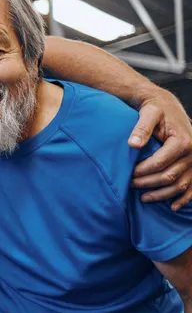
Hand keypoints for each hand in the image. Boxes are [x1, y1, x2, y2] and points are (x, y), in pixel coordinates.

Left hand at [129, 91, 191, 210]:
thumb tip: (132, 145)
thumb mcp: (148, 113)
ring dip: (162, 195)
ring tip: (143, 198)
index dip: (142, 172)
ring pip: (180, 185)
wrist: (167, 106)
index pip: (159, 163)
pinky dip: (185, 198)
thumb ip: (141, 127)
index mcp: (182, 141)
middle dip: (148, 183)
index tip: (128, 174)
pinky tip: (173, 206)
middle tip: (130, 185)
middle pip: (169, 176)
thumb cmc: (155, 109)